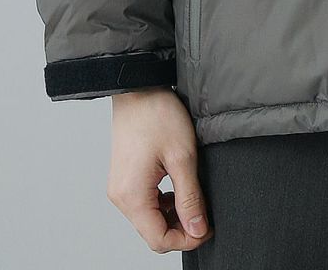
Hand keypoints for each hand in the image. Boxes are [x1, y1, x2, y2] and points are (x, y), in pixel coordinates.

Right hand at [106, 87, 212, 252]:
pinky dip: (162, 203)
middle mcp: (120, 197)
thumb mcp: (182, 156)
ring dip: (172, 216)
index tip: (208, 228)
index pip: (159, 239)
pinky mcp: (124, 178)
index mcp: (132, 196)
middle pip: (152, 233)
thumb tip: (198, 229)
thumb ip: (190, 197)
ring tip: (193, 197)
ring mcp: (120, 188)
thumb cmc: (157, 114)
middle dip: (180, 229)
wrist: (138, 87)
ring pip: (148, 219)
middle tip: (204, 214)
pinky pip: (143, 204)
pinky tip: (177, 188)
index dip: (187, 239)